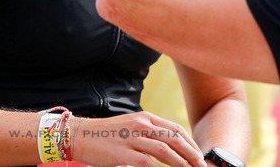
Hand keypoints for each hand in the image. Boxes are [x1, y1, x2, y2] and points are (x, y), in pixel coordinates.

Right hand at [72, 111, 204, 166]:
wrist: (80, 135)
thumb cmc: (106, 135)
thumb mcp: (130, 126)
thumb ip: (148, 133)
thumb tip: (169, 147)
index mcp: (145, 117)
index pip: (175, 129)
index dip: (190, 143)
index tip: (199, 156)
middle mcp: (141, 125)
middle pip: (175, 139)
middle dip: (191, 154)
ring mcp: (132, 138)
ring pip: (165, 151)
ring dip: (181, 164)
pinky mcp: (123, 153)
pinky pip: (148, 164)